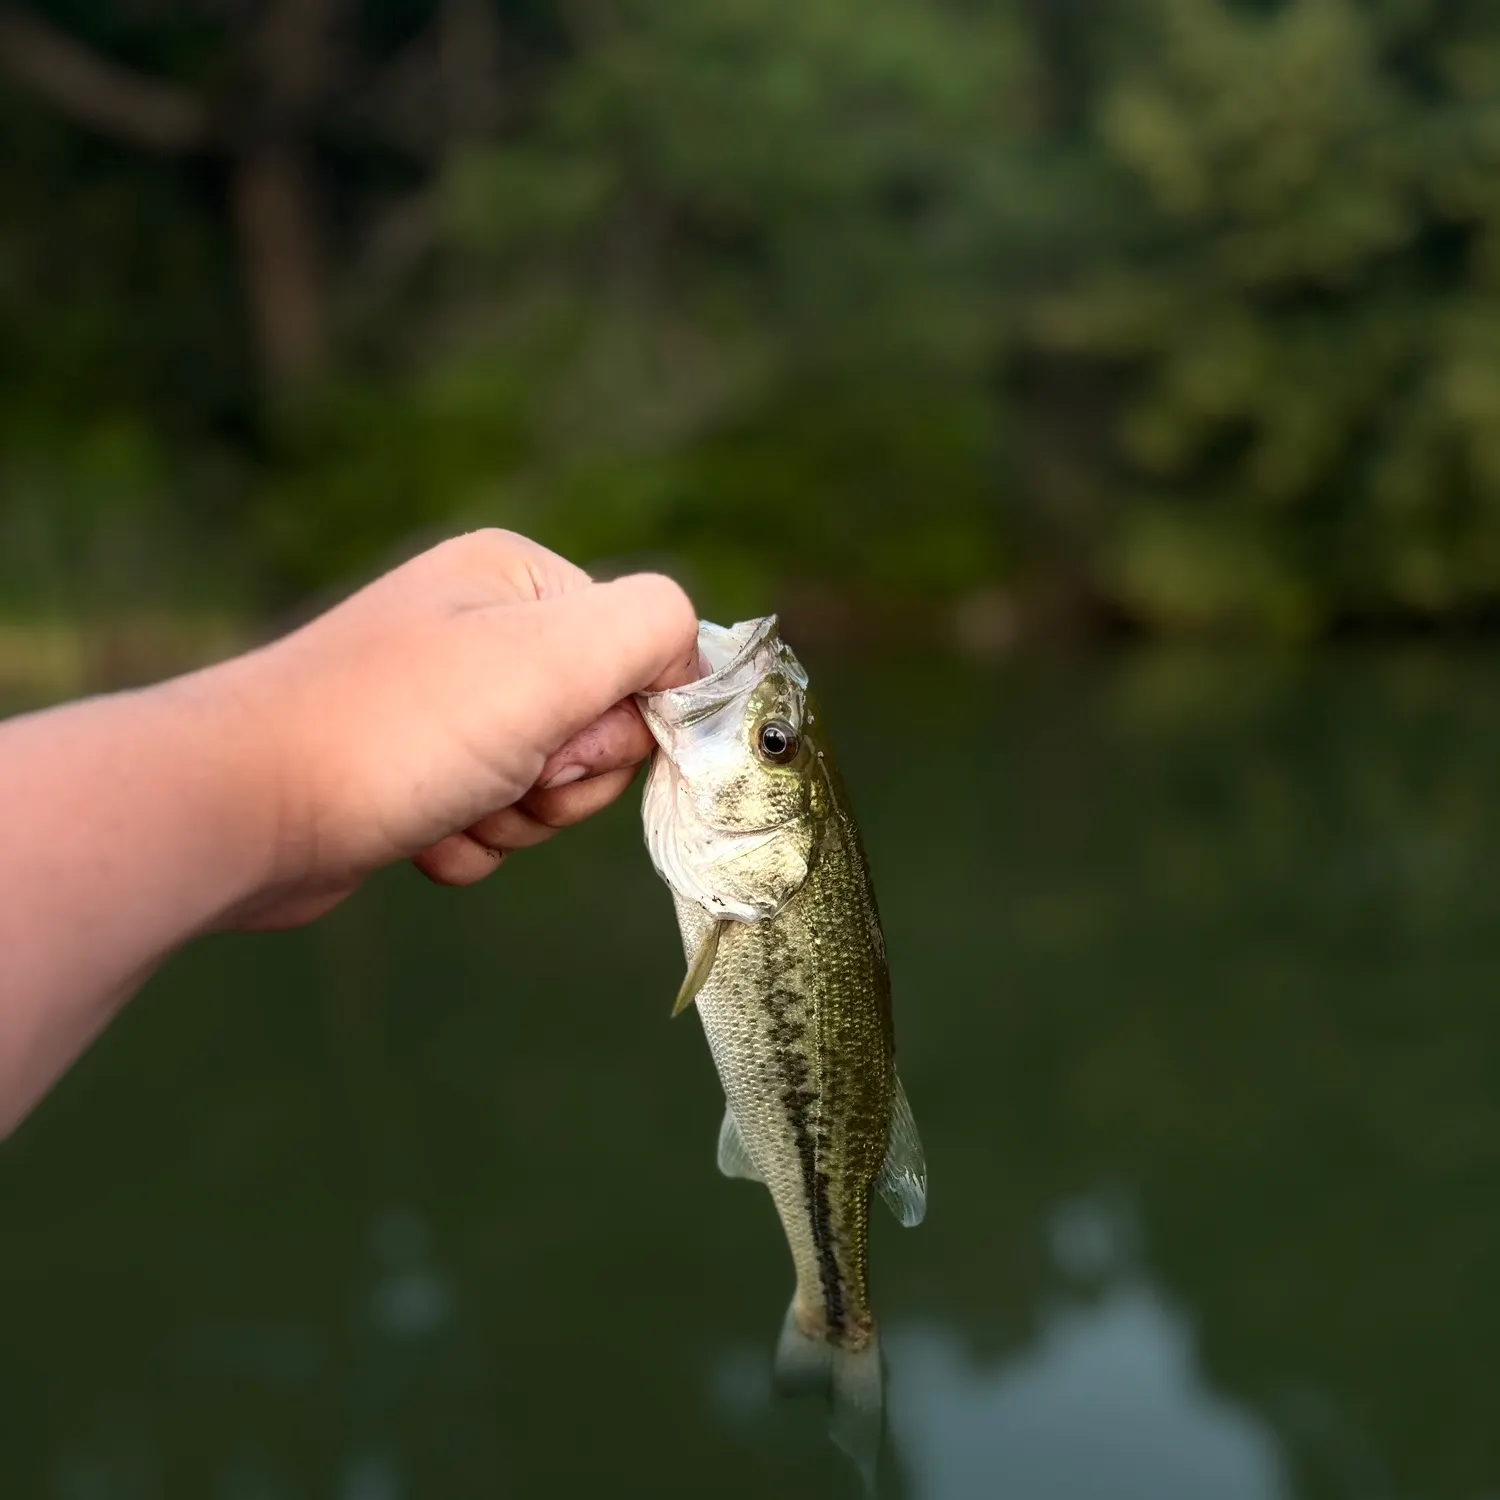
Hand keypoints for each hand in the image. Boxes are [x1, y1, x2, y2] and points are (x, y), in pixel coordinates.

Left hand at [225, 529, 699, 926]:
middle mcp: (482, 632)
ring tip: (452, 809)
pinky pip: (492, 822)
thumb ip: (652, 628)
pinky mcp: (414, 773)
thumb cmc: (400, 727)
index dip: (622, 720)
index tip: (560, 739)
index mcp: (520, 582)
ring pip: (550, 786)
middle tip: (505, 777)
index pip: (642, 655)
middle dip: (564, 779)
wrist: (242, 809)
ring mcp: (445, 705)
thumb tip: (694, 655)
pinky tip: (420, 837)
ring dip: (515, 819)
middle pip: (599, 728)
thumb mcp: (550, 657)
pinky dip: (470, 843)